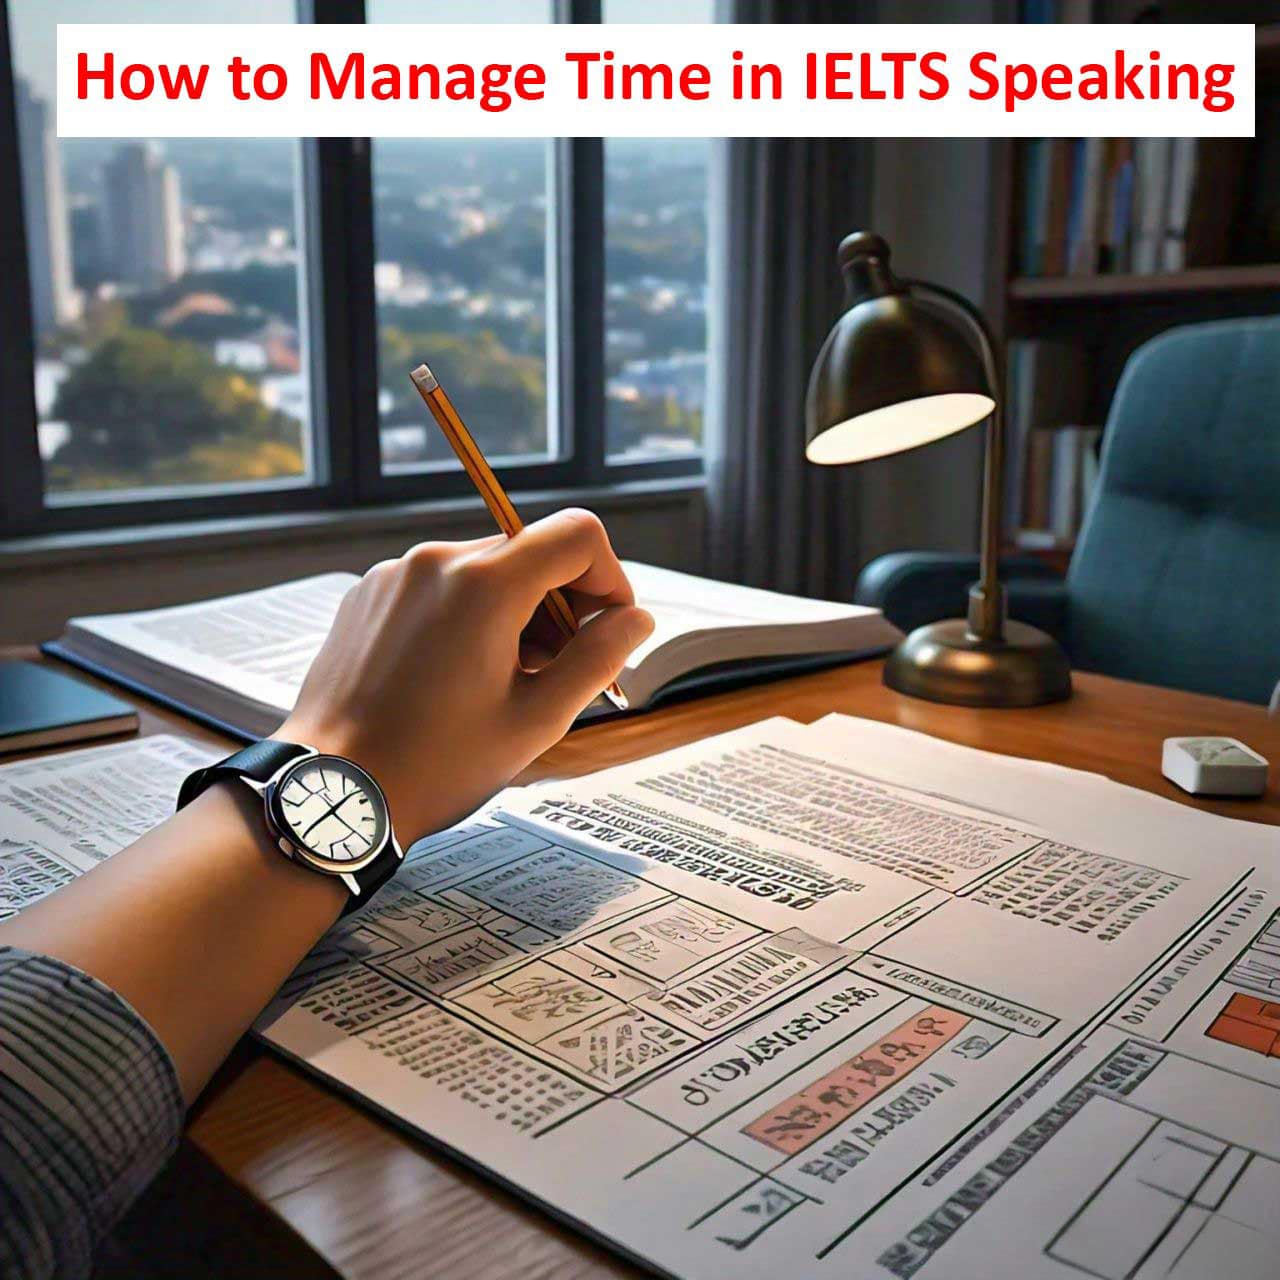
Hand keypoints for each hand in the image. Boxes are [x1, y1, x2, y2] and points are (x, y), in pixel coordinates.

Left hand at [278, 509, 653, 841]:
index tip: (607, 630)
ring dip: (513, 614)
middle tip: (558, 673)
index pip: (578, 535)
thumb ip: (598, 658)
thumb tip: (635, 620)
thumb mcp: (537, 719)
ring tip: (502, 684)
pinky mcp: (368, 595)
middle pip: (531, 552)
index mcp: (484, 584)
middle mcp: (437, 562)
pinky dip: (465, 618)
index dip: (610, 579)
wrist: (333, 789)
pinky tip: (456, 678)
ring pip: (484, 571)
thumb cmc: (434, 765)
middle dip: (561, 605)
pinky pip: (439, 588)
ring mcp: (395, 575)